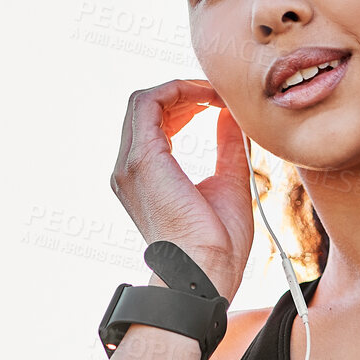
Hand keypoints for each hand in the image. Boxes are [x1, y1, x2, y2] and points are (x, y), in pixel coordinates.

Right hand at [110, 80, 251, 299]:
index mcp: (144, 177)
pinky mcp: (142, 159)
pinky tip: (207, 98)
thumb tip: (230, 116)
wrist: (205, 271)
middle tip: (216, 94)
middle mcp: (129, 168)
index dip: (183, 104)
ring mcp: (130, 164)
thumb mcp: (228, 181)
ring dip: (180, 89)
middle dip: (181, 93)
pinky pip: (149, 104)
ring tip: (213, 93)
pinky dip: (176, 91)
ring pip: (144, 101)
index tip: (216, 102)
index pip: (153, 123)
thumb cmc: (217, 243)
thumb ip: (226, 146)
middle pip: (145, 108)